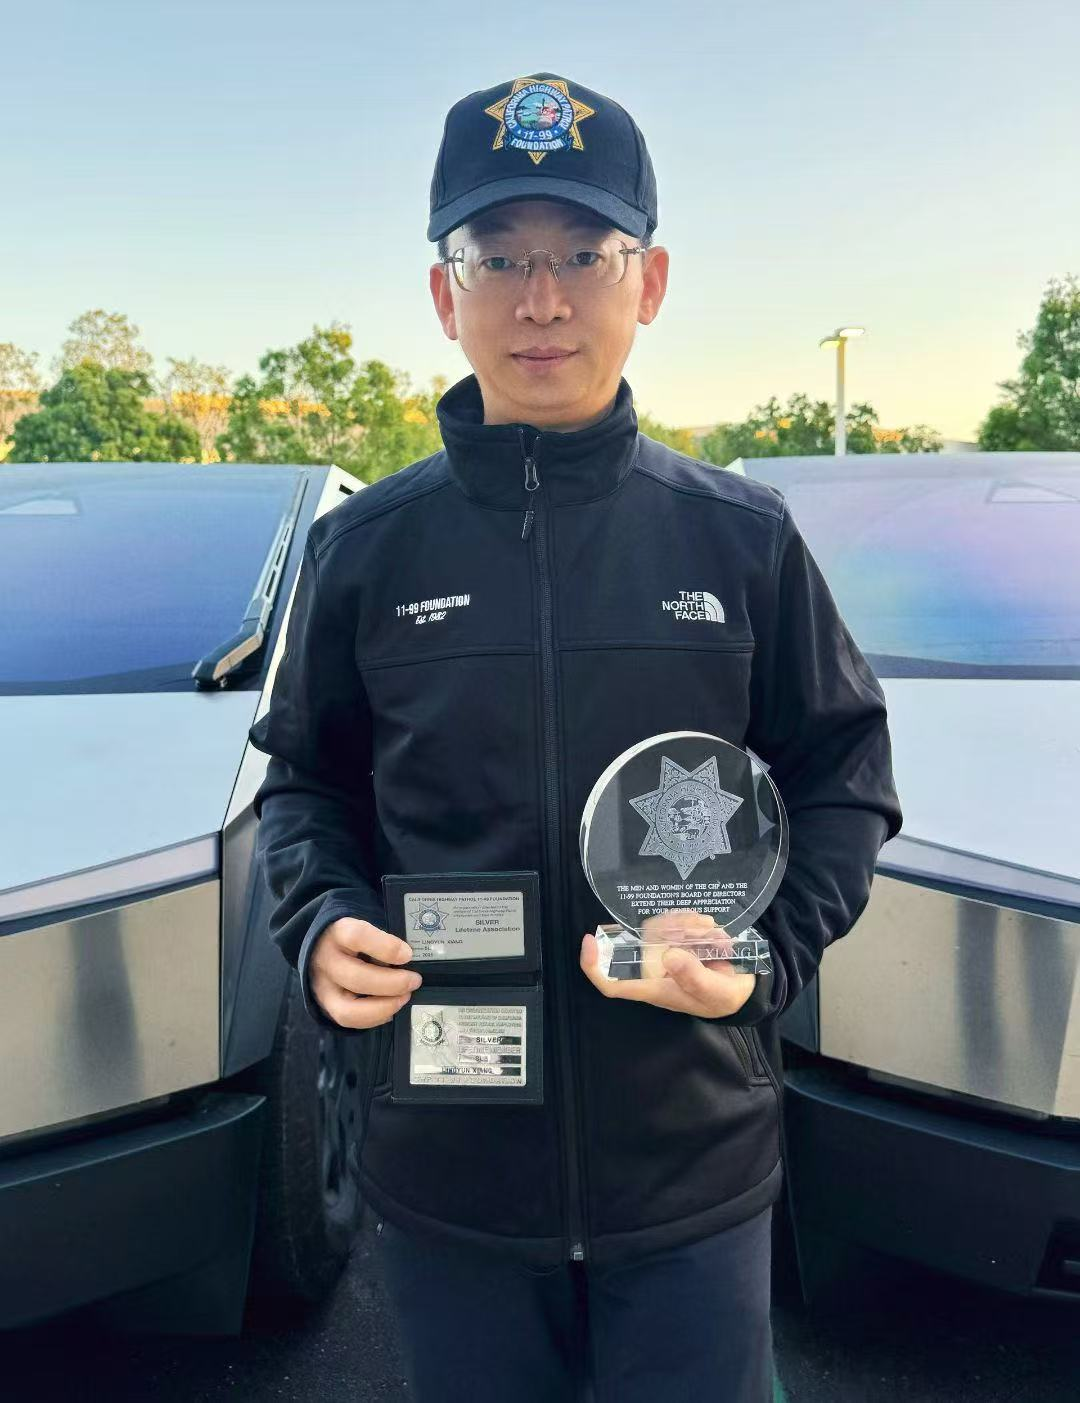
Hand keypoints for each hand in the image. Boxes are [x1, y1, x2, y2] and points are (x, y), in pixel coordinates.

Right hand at [310, 916, 421, 1029]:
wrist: (322, 949)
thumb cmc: (352, 939)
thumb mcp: (366, 929)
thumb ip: (384, 940)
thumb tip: (409, 957)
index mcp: (338, 933)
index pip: (357, 937)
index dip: (386, 947)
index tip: (407, 954)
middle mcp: (326, 961)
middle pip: (357, 978)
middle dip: (392, 984)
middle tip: (414, 981)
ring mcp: (323, 988)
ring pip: (349, 1009)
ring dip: (383, 1007)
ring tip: (404, 997)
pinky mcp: (326, 1006)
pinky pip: (349, 1021)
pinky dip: (375, 1018)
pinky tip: (391, 1008)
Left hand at [579, 910, 755, 1018]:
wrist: (742, 988)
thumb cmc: (723, 997)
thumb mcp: (716, 992)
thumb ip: (695, 977)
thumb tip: (668, 956)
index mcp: (654, 989)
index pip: (612, 983)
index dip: (594, 965)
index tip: (590, 940)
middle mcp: (652, 969)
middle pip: (641, 941)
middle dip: (670, 928)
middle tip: (705, 929)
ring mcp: (662, 952)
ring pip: (658, 926)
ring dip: (688, 924)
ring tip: (715, 935)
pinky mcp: (673, 939)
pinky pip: (673, 920)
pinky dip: (694, 921)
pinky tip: (711, 930)